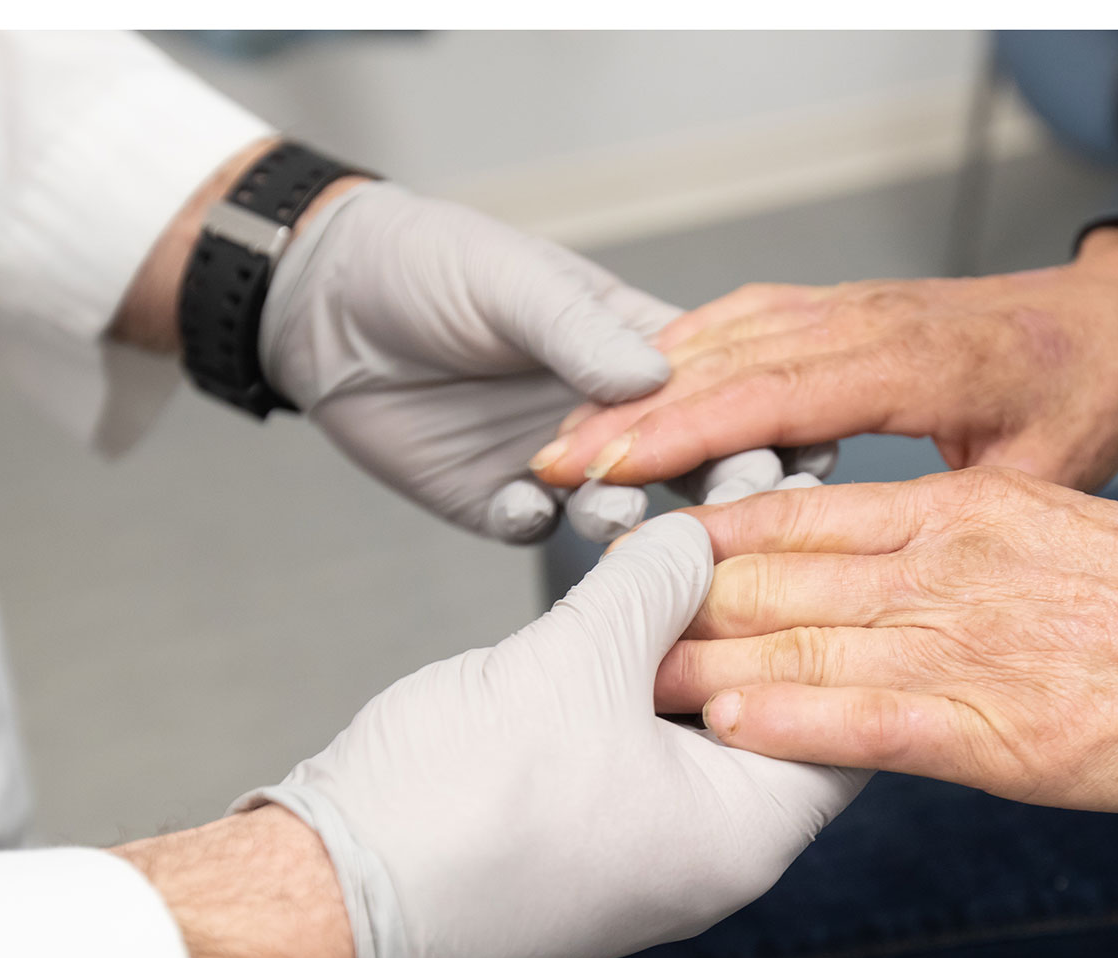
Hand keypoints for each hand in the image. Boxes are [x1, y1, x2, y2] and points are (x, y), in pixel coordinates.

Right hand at [237, 514, 866, 957]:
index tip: (813, 543)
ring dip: (682, 639)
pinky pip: (635, 743)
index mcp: (745, 834)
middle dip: (754, 614)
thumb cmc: (463, 808)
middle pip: (770, 713)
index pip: (847, 722)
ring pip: (693, 724)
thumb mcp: (580, 660)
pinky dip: (634, 676)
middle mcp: (709, 854)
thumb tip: (697, 538)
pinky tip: (615, 606)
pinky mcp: (580, 835)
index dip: (835, 623)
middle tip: (742, 522)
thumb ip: (654, 584)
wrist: (330, 900)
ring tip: (675, 546)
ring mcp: (642, 849)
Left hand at [258, 181, 789, 541]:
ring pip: (621, 512)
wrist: (322, 304)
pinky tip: (516, 503)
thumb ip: (578, 333)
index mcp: (636, 347)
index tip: (795, 450)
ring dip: (622, 516)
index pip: (724, 390)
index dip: (762, 421)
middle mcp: (612, 414)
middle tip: (719, 508)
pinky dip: (533, 524)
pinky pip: (535, 532)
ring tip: (608, 508)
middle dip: (714, 491)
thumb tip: (655, 382)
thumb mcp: (509, 281)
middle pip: (694, 465)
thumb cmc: (426, 264)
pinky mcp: (499, 500)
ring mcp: (559, 464)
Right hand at [529, 228, 1117, 496]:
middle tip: (553, 462)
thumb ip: (948, 514)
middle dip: (635, 409)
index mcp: (918, 363)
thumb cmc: (1090, 396)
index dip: (686, 429)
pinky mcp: (850, 306)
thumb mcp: (1040, 475)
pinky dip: (690, 347)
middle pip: (732, 358)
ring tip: (576, 434)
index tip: (612, 464)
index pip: (777, 392)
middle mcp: (875, 321)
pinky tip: (644, 383)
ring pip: (731, 330)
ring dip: (649, 380)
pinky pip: (754, 316)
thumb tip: (867, 580)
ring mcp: (858, 305)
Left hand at [655, 468, 1117, 813]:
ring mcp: (972, 644)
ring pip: (801, 644)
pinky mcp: (1003, 731)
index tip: (647, 541)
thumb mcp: (1066, 530)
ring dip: (704, 663)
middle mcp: (953, 563)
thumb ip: (967, 543)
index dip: (710, 526)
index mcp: (969, 509)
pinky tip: (727, 726)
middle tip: (604, 615)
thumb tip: (888, 562)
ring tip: (630, 677)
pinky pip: (868, 722)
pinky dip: (789, 724)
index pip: (801, 507)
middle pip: (777, 572)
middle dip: (681, 597)